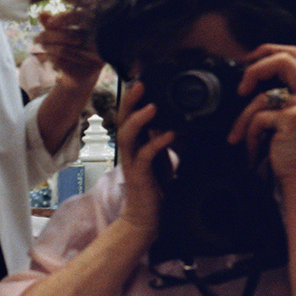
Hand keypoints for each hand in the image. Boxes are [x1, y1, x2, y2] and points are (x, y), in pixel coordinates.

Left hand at [34, 10, 102, 84]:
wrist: (81, 75)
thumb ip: (53, 25)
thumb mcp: (63, 35)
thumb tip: (40, 14)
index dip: (64, 18)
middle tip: (36, 38)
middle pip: (69, 36)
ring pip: (63, 50)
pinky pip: (62, 62)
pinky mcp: (86, 71)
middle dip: (48, 36)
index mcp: (96, 28)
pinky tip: (45, 56)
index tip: (49, 22)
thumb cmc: (73, 50)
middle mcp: (99, 42)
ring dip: (47, 47)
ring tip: (40, 45)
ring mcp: (95, 58)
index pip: (80, 18)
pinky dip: (50, 57)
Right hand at [114, 81, 173, 239]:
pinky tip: (168, 134)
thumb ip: (162, 140)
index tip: (142, 77)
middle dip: (130, 100)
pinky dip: (157, 142)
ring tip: (151, 106)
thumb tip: (172, 120)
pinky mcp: (139, 175)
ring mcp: (131, 161)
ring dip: (138, 118)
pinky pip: (145, 155)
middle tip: (140, 83)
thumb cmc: (155, 189)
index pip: (130, 114)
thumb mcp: (161, 158)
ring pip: (127, 134)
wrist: (146, 218)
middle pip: (123, 119)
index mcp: (135, 143)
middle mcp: (129, 149)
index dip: (134, 97)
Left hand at [227, 44, 295, 181]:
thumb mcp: (291, 115)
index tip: (246, 63)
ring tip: (239, 136)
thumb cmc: (292, 149)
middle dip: (253, 70)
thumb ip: (280, 94)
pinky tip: (254, 148)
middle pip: (282, 59)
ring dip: (243, 119)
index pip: (292, 52)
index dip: (266, 51)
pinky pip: (259, 118)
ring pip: (261, 97)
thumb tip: (248, 79)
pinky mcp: (294, 119)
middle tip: (240, 90)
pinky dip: (249, 135)